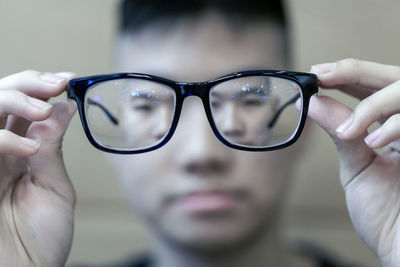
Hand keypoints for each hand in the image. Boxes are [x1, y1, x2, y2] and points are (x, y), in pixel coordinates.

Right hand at [0, 71, 76, 266]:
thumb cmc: (41, 240)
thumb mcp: (54, 188)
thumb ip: (52, 148)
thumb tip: (64, 106)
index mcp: (18, 154)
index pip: (23, 109)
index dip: (41, 89)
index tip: (69, 79)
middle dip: (27, 85)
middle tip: (56, 85)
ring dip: (13, 100)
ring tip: (42, 110)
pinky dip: (2, 139)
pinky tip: (28, 149)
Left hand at [308, 59, 399, 266]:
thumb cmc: (384, 212)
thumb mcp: (356, 167)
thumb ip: (341, 132)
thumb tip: (313, 102)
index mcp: (392, 128)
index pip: (372, 87)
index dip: (348, 74)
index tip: (318, 72)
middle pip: (393, 78)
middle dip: (357, 72)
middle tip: (324, 75)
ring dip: (374, 104)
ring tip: (348, 130)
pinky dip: (395, 126)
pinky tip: (373, 142)